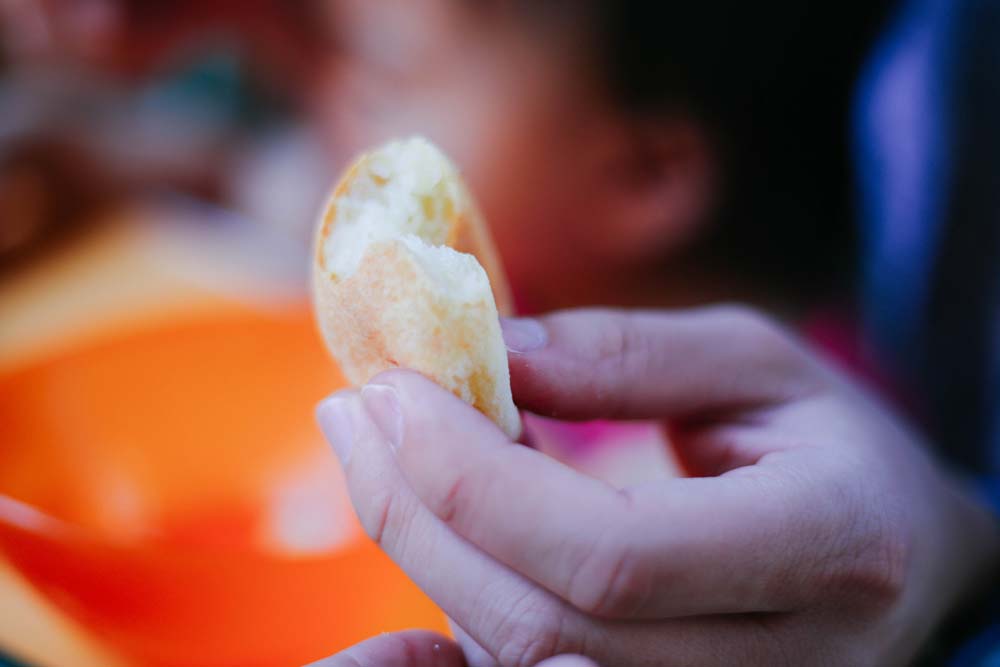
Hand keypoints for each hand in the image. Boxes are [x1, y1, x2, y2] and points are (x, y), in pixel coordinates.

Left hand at [316, 307, 999, 665]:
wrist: (901, 556)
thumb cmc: (834, 445)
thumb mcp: (757, 364)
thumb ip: (627, 358)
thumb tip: (488, 354)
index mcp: (825, 548)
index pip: (610, 554)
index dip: (474, 478)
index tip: (391, 390)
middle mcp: (779, 662)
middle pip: (542, 621)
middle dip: (418, 508)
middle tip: (356, 411)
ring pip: (522, 660)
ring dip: (424, 550)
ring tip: (380, 452)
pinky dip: (446, 627)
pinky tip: (406, 564)